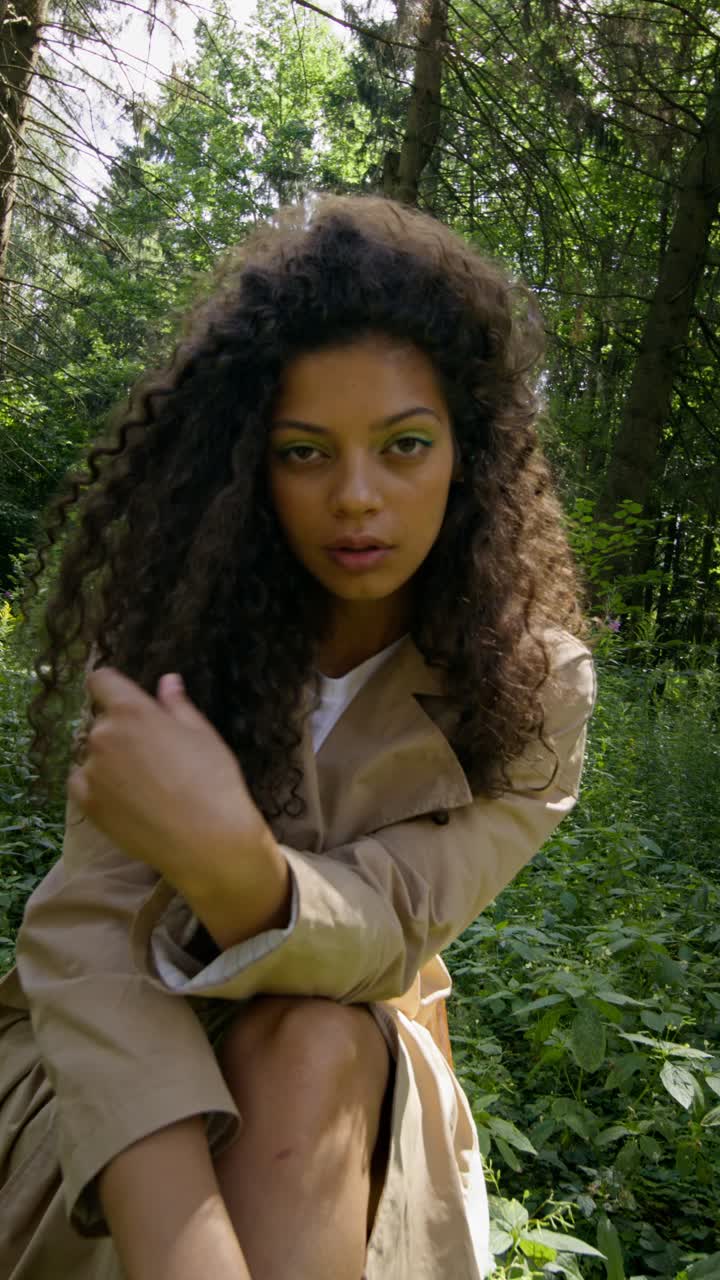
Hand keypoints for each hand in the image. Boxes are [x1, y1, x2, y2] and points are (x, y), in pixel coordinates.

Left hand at [68, 667, 267, 899]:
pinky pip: (82, 783)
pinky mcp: (87, 804)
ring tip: (144, 785)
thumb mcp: (203, 734)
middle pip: (103, 722)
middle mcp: (102, 736)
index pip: (101, 681)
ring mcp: (91, 772)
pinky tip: (126, 799)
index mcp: (131, 711)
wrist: (207, 841)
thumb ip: (177, 705)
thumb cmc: (213, 780)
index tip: (124, 698)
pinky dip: (98, 786)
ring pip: (94, 755)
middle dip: (122, 730)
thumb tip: (167, 681)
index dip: (111, 687)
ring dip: (111, 761)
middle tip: (153, 754)